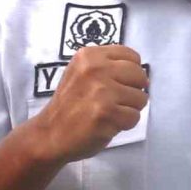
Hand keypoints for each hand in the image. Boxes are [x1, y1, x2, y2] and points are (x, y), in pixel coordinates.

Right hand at [31, 45, 147, 163]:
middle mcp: (95, 69)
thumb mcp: (81, 73)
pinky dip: (125, 124)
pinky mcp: (106, 113)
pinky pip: (135, 116)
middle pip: (140, 76)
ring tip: (109, 113)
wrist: (49, 134)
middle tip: (117, 101)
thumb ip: (106, 67)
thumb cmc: (70, 105)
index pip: (131, 56)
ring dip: (129, 109)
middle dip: (134, 91)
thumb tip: (140, 74)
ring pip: (141, 98)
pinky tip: (107, 124)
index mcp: (89, 56)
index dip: (132, 72)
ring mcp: (101, 91)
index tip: (121, 84)